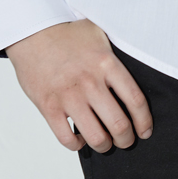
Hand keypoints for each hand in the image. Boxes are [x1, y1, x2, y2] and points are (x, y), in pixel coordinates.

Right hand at [6, 18, 152, 152]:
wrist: (32, 32)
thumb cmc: (67, 34)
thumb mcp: (99, 33)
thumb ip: (117, 52)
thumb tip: (139, 61)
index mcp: (106, 63)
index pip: (135, 100)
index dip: (144, 121)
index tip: (145, 131)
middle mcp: (90, 82)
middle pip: (119, 124)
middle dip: (126, 139)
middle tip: (125, 140)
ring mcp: (69, 96)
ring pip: (96, 137)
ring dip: (105, 146)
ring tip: (105, 143)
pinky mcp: (49, 107)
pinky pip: (67, 138)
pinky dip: (77, 144)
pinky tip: (80, 138)